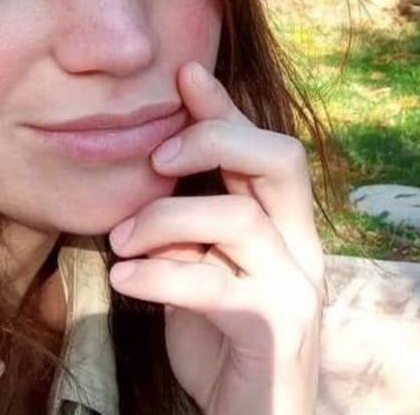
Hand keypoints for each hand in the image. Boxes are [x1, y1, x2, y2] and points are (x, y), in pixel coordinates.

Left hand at [107, 62, 323, 413]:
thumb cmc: (225, 347)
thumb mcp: (202, 274)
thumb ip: (189, 229)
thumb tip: (146, 182)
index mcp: (283, 227)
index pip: (263, 147)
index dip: (225, 106)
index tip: (184, 72)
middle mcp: (300, 247)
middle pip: (281, 159)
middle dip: (217, 138)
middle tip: (155, 158)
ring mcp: (293, 287)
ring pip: (243, 218)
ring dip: (168, 219)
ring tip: (120, 239)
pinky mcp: (274, 330)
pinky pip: (217, 286)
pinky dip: (162, 275)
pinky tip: (125, 278)